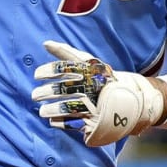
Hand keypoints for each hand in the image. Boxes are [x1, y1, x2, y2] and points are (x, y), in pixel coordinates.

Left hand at [31, 41, 162, 146]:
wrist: (131, 98)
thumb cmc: (102, 78)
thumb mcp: (88, 62)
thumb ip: (66, 53)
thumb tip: (45, 43)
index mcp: (90, 71)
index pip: (66, 68)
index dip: (49, 71)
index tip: (37, 75)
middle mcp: (92, 87)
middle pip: (64, 89)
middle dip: (46, 92)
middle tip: (35, 94)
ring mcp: (95, 105)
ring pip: (68, 107)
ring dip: (51, 109)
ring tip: (41, 111)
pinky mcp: (96, 122)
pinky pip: (74, 123)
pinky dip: (61, 122)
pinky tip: (52, 120)